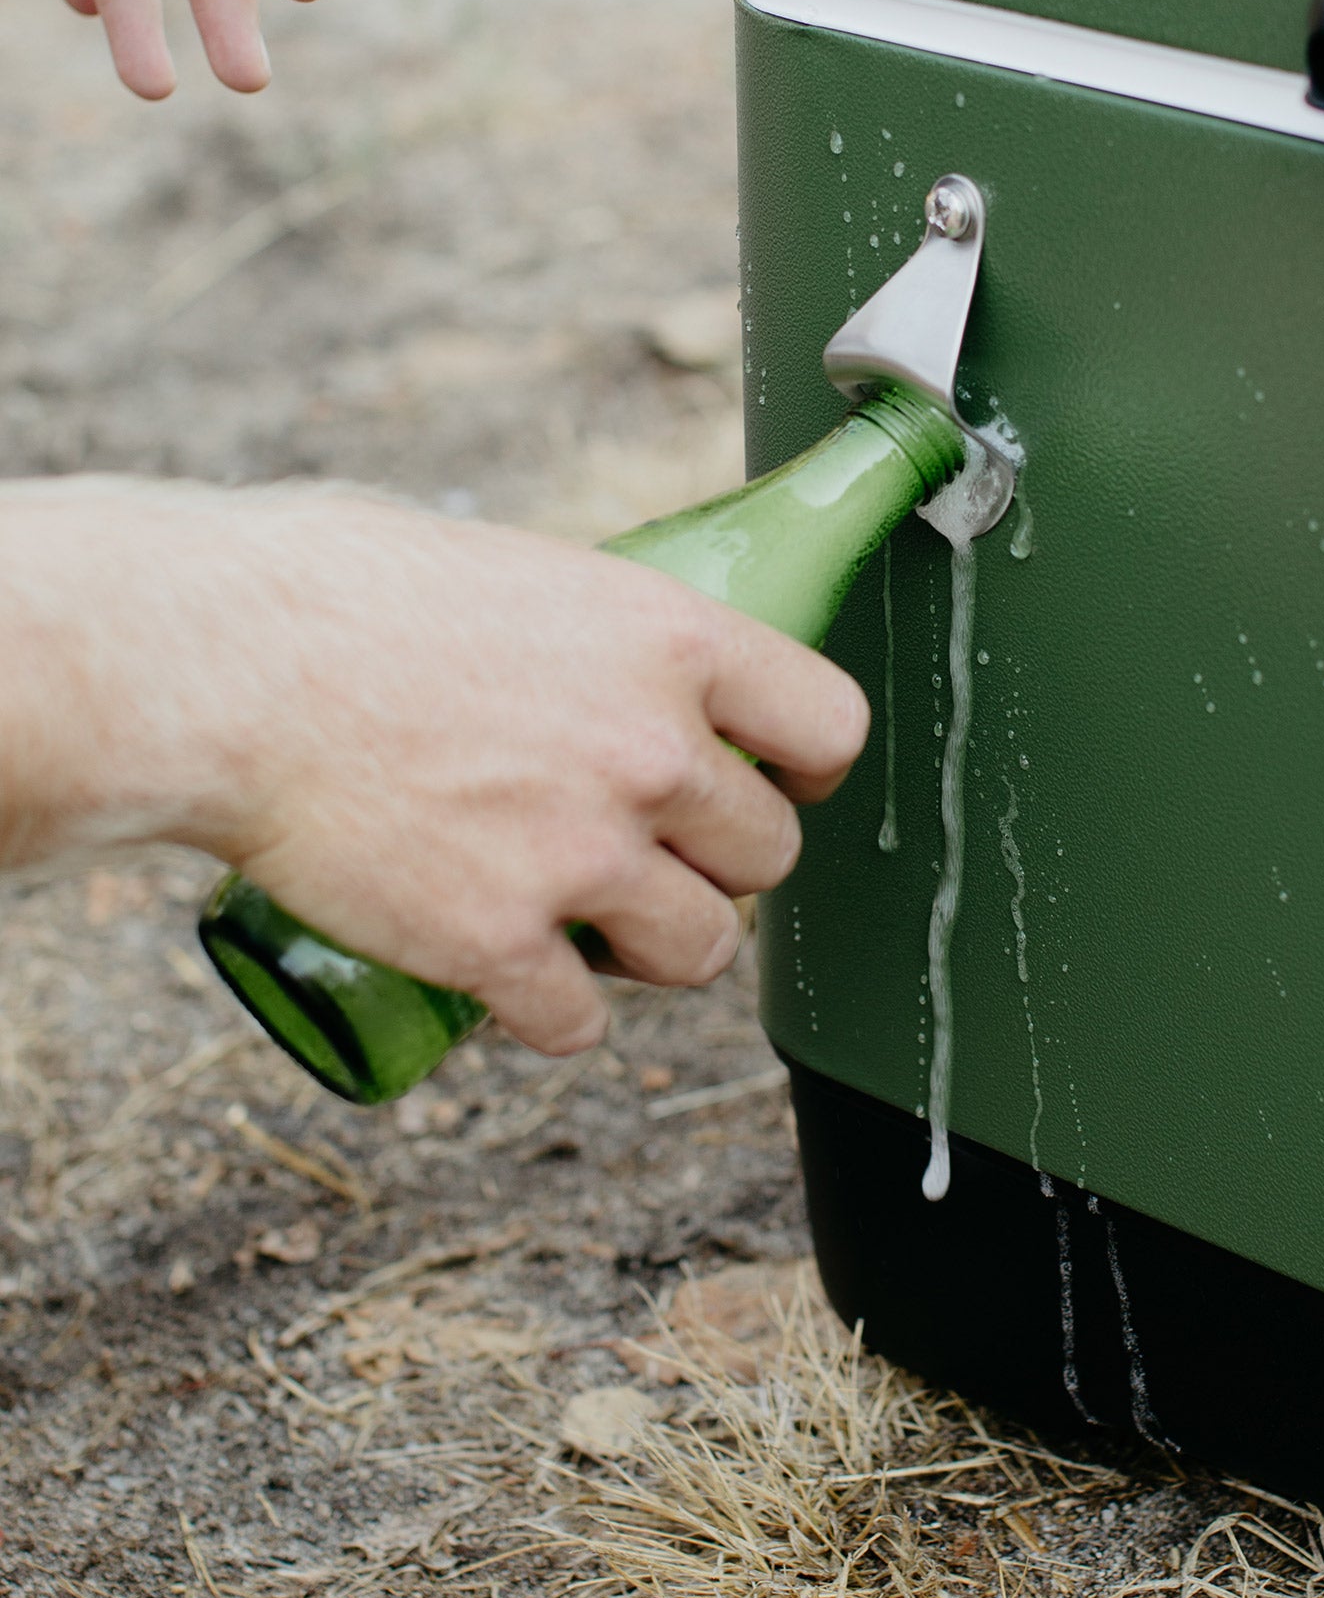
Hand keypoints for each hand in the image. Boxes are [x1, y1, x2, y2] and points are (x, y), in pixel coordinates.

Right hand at [0, 481, 870, 1055]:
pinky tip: (519, 983)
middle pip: (771, 855)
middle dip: (719, 862)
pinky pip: (581, 1023)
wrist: (218, 667)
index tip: (776, 780)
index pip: (833, 727)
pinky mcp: (496, 942)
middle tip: (654, 851)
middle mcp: (653, 752)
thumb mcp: (524, 574)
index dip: (808, 768)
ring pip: (704, 951)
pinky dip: (553, 1015)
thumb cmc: (345, 591)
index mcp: (673, 641)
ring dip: (659, 947)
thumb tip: (633, 664)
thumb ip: (607, 637)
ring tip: (599, 922)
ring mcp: (581, 855)